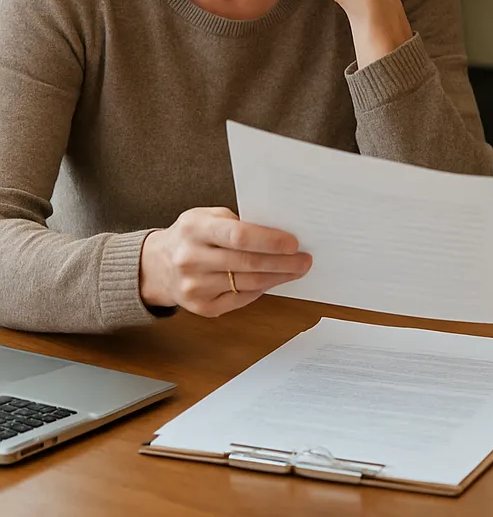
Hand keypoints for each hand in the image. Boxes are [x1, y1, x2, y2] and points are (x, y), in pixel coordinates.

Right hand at [139, 207, 311, 317]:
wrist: (157, 265)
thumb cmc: (192, 235)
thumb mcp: (208, 216)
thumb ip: (239, 222)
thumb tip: (280, 231)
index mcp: (195, 229)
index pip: (239, 236)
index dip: (270, 240)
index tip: (294, 243)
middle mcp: (191, 259)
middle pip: (247, 263)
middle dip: (283, 262)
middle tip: (305, 259)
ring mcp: (194, 287)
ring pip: (248, 283)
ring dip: (278, 277)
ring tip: (297, 269)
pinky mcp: (200, 307)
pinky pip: (240, 299)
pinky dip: (260, 289)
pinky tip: (272, 280)